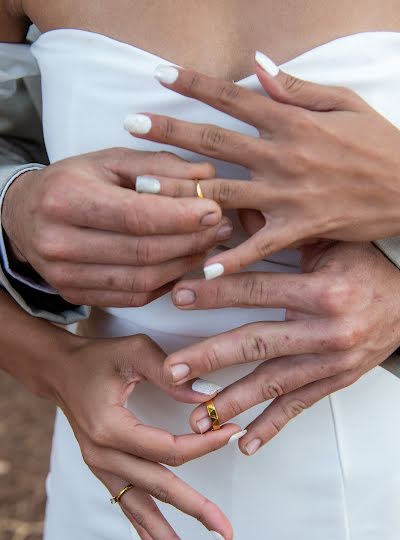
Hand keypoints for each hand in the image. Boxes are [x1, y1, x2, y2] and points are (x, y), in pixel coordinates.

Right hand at [2, 148, 231, 304]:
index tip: (214, 209)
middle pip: (143, 251)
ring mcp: (66, 276)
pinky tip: (184, 263)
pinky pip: (134, 296)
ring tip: (209, 244)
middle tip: (222, 226)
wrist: (26, 217)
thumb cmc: (73, 182)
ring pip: (142, 280)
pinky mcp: (76, 296)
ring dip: (184, 263)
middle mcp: (60, 242)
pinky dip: (166, 282)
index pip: (134, 215)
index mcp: (65, 198)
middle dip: (191, 240)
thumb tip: (206, 177)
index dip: (180, 216)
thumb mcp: (109, 160)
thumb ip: (158, 166)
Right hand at [51, 332, 240, 539]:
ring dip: (167, 536)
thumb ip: (170, 373)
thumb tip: (208, 397)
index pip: (168, 449)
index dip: (205, 446)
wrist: (60, 371)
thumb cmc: (98, 357)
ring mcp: (100, 465)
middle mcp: (103, 454)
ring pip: (139, 507)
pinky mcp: (102, 467)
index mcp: (111, 428)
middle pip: (158, 488)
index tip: (234, 435)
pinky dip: (142, 526)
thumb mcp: (134, 352)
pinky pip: (124, 502)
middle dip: (195, 510)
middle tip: (227, 534)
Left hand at [125, 58, 399, 275]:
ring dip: (182, 188)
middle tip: (129, 124)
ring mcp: (289, 195)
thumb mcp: (343, 103)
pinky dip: (232, 256)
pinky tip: (202, 267)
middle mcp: (284, 155)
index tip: (158, 75)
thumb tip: (257, 62)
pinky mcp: (300, 228)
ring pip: (225, 191)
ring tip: (143, 187)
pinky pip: (259, 245)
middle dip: (171, 131)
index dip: (195, 83)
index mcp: (292, 122)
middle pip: (217, 141)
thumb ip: (296, 88)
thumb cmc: (378, 143)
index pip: (233, 96)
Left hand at [162, 241, 399, 454]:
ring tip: (196, 418)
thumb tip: (231, 213)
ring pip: (273, 384)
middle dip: (211, 357)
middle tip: (173, 370)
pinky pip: (299, 407)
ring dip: (232, 401)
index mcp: (324, 291)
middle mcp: (328, 331)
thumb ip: (279, 234)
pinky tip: (245, 443)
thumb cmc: (367, 269)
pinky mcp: (334, 382)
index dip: (215, 293)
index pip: (258, 291)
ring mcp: (331, 362)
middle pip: (258, 344)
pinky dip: (271, 427)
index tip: (179, 296)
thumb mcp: (328, 244)